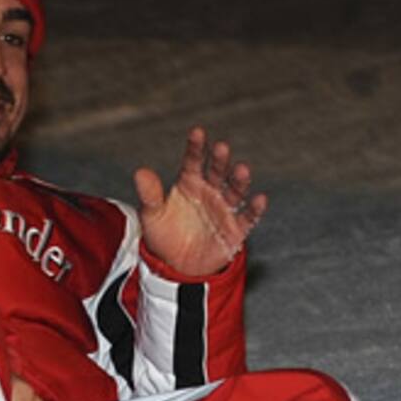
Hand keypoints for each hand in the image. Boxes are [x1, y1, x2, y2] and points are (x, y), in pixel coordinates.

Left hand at [134, 126, 267, 278]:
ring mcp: (224, 209)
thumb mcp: (152, 216)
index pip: (193, 161)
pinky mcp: (235, 230)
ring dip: (239, 180)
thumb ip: (149, 195)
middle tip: (221, 148)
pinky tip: (260, 199)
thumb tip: (140, 172)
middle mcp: (210, 191)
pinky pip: (248, 218)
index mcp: (189, 183)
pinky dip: (255, 209)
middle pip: (217, 171)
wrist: (176, 268)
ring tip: (242, 170)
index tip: (198, 132)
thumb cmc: (164, 237)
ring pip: (235, 190)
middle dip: (220, 160)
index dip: (196, 147)